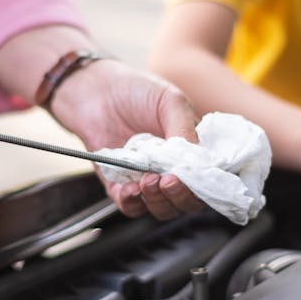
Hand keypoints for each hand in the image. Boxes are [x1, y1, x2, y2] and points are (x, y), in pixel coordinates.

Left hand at [50, 60, 206, 219]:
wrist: (93, 90)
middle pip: (186, 201)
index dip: (202, 186)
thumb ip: (185, 129)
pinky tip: (130, 187)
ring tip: (147, 181)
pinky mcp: (120, 186)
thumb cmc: (136, 91)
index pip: (206, 181)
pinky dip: (132, 202)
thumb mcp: (170, 102)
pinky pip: (130, 207)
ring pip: (161, 209)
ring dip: (157, 201)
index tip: (190, 178)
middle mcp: (171, 170)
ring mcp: (146, 179)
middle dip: (179, 197)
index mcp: (191, 152)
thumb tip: (197, 159)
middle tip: (167, 181)